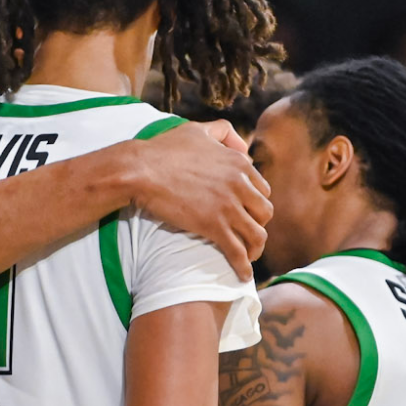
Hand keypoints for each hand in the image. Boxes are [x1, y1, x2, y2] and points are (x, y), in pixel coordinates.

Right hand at [127, 122, 271, 279]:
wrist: (141, 170)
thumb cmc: (164, 149)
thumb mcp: (197, 130)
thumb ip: (223, 132)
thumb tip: (242, 146)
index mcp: (239, 163)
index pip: (262, 190)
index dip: (255, 204)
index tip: (247, 214)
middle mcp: (240, 185)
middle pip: (264, 213)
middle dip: (257, 225)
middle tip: (247, 235)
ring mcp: (228, 207)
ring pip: (257, 235)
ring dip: (255, 249)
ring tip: (248, 257)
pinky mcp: (214, 226)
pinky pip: (238, 251)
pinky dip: (243, 266)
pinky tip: (243, 275)